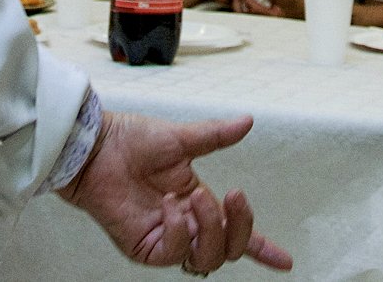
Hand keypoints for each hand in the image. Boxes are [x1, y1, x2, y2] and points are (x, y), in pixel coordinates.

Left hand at [58, 111, 292, 272]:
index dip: (261, 248)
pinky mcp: (146, 248)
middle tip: (232, 195)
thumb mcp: (181, 137)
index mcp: (198, 202)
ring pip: (207, 258)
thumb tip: (247, 122)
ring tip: (195, 197)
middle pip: (228, 250)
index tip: (286, 261)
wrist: (96, 148)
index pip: (234, 232)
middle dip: (240, 228)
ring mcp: (167, 239)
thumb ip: (216, 136)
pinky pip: (175, 254)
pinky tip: (169, 206)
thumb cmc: (130, 141)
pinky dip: (179, 230)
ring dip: (211, 228)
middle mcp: (186, 225)